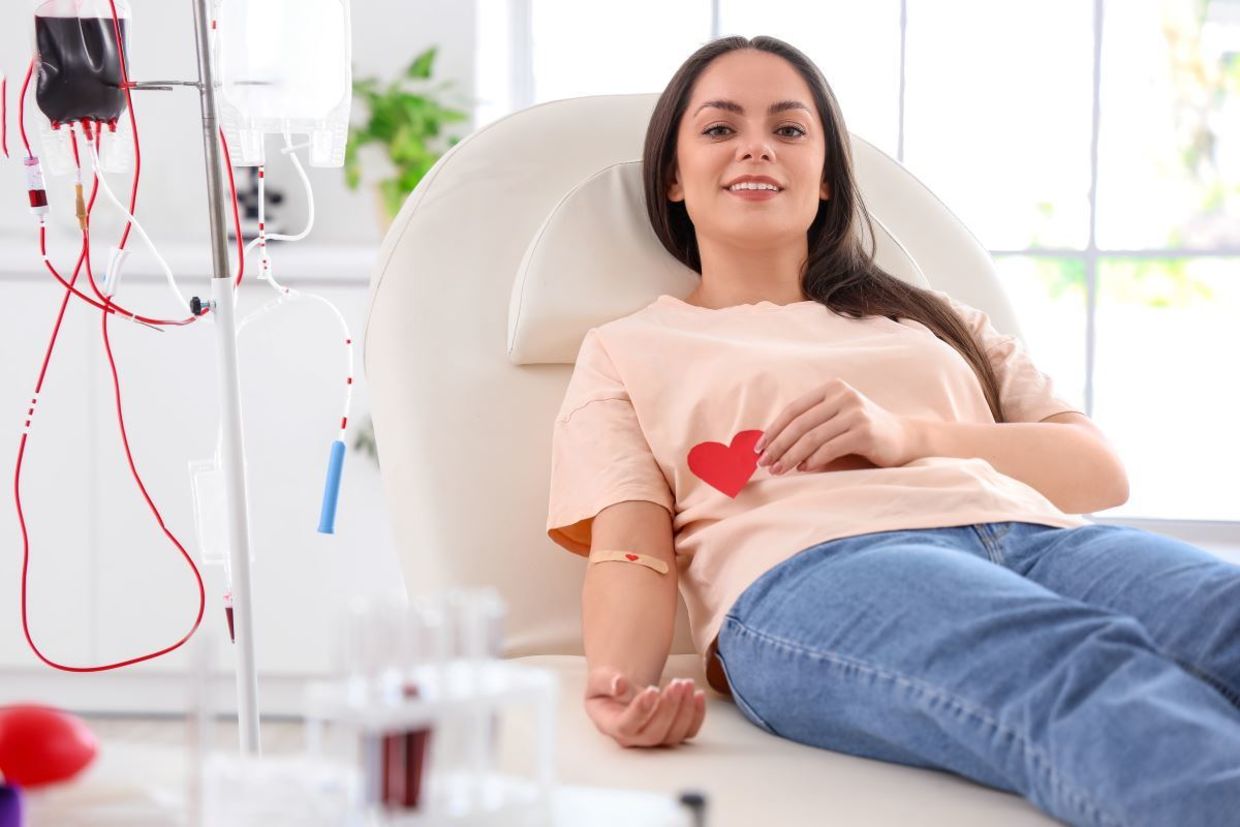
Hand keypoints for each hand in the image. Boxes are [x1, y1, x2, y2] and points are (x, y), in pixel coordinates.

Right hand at [583, 665, 705, 748]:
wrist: (621, 692)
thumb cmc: (608, 688)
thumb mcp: (600, 680)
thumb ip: (606, 681)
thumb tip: (619, 684)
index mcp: (612, 726)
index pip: (626, 727)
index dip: (640, 711)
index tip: (652, 689)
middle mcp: (633, 738)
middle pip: (654, 734)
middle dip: (669, 708)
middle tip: (676, 683)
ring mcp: (654, 738)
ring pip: (673, 735)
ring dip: (685, 709)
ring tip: (686, 683)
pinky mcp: (671, 733)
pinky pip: (688, 732)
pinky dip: (697, 715)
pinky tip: (698, 694)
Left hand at [755, 378, 920, 472]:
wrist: (904, 439)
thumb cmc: (862, 433)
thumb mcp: (835, 421)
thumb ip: (810, 425)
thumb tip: (770, 444)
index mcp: (832, 388)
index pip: (794, 409)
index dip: (773, 429)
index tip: (758, 448)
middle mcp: (843, 396)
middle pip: (799, 424)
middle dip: (778, 445)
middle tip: (764, 464)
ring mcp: (855, 412)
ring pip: (811, 437)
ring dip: (791, 456)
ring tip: (779, 470)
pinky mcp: (864, 431)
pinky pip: (830, 448)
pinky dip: (813, 460)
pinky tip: (804, 469)